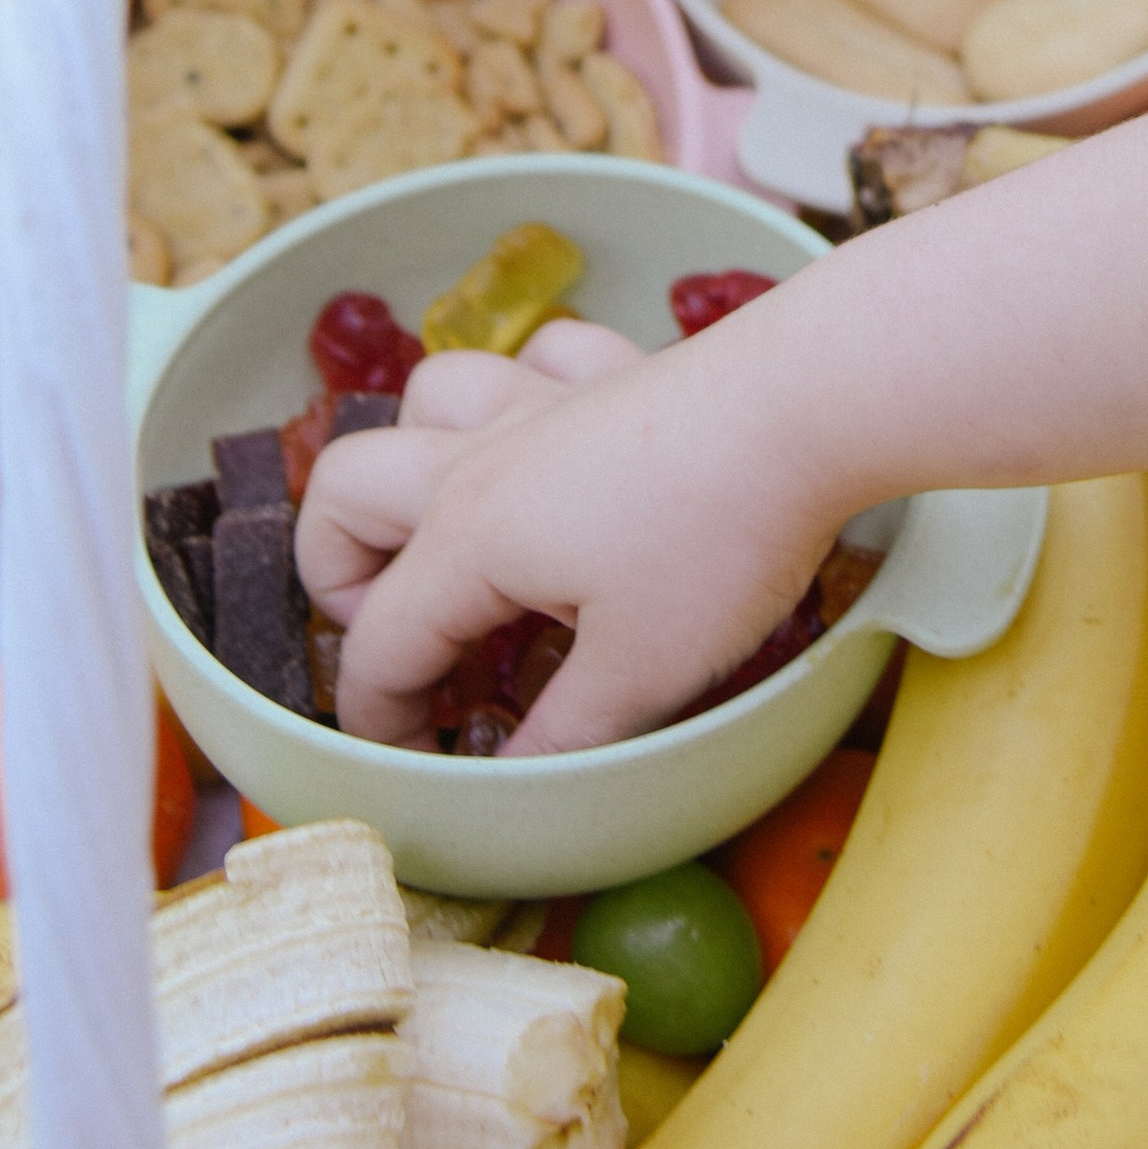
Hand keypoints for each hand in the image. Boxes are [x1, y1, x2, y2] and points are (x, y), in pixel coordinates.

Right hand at [296, 316, 840, 751]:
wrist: (807, 404)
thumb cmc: (720, 540)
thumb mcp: (640, 673)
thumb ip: (562, 737)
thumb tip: (507, 785)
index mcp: (469, 538)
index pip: (380, 643)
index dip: (381, 721)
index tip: (420, 765)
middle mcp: (481, 458)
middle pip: (344, 489)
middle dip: (339, 573)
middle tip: (414, 639)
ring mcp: (544, 401)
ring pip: (425, 400)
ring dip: (417, 464)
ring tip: (463, 536)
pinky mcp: (611, 373)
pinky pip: (532, 363)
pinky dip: (523, 397)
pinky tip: (557, 443)